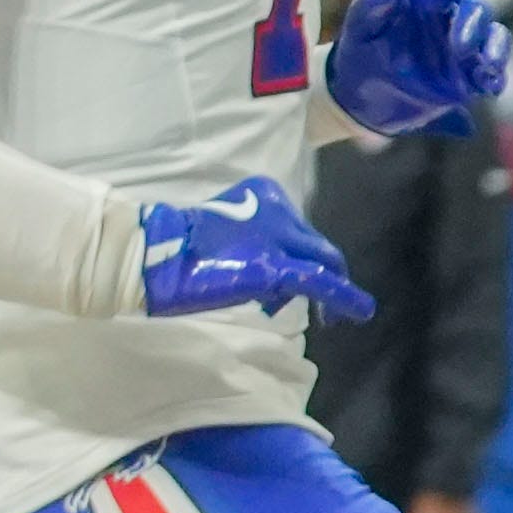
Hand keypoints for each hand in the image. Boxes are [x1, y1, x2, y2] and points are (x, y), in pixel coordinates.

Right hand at [136, 177, 372, 323]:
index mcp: (264, 193)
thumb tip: (278, 280)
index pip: (299, 231)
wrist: (151, 253)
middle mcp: (278, 208)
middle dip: (330, 273)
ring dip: (333, 292)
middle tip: (332, 308)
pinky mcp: (274, 267)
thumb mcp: (226, 234)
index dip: (307, 257)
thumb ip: (256, 244)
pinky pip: (320, 281)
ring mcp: (277, 237)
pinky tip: (361, 313)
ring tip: (332, 319)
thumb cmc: (178, 247)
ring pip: (324, 262)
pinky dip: (345, 298)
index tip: (305, 281)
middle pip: (316, 245)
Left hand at [326, 0, 511, 137]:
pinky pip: (491, 72)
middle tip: (460, 48)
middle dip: (474, 24)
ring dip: (496, 50)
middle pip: (476, 10)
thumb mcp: (359, 25)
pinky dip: (496, 77)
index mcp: (424, 0)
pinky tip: (491, 87)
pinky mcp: (467, 78)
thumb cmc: (359, 52)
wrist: (358, 99)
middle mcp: (448, 20)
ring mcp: (461, 50)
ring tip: (486, 68)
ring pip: (493, 39)